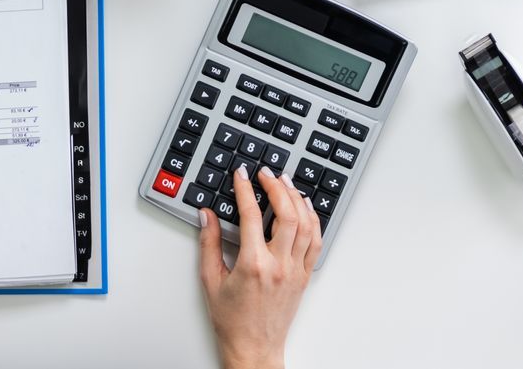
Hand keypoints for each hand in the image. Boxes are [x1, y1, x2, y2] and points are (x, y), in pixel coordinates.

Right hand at [197, 165, 322, 368]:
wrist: (254, 348)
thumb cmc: (232, 321)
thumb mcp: (211, 281)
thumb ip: (208, 244)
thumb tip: (206, 216)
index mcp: (253, 265)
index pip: (251, 215)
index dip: (245, 189)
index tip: (241, 176)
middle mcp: (278, 266)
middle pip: (286, 214)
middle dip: (277, 187)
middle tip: (266, 173)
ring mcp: (295, 271)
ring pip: (306, 225)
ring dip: (297, 199)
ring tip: (286, 183)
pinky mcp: (304, 277)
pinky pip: (316, 242)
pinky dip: (313, 220)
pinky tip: (305, 208)